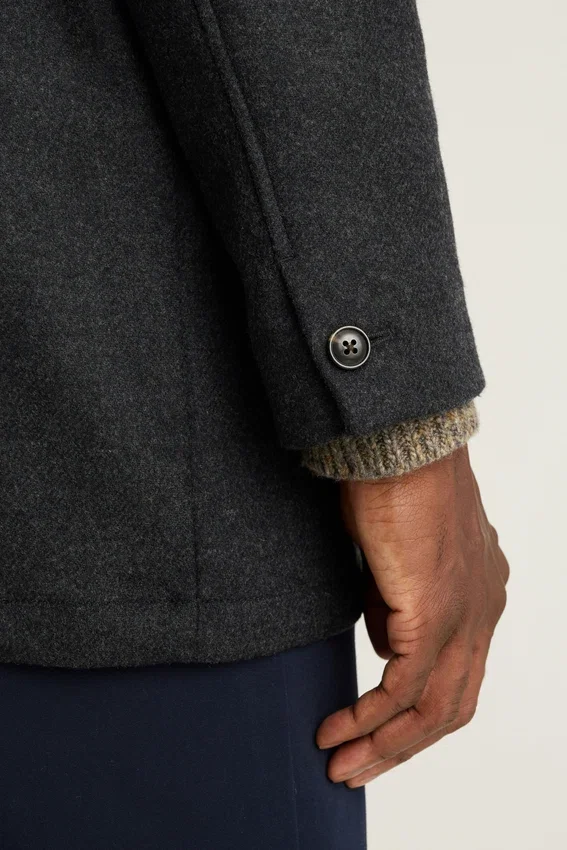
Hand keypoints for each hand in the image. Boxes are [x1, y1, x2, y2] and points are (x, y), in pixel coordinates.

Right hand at [316, 445, 508, 785]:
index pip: (459, 670)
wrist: (399, 447)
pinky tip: (340, 730)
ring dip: (384, 745)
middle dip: (403, 746)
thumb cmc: (392, 483)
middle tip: (359, 768)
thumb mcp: (395, 556)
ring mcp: (466, 617)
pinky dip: (371, 717)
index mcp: (481, 591)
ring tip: (342, 764)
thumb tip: (381, 642)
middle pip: (453, 704)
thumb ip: (394, 602)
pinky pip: (405, 689)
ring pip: (434, 708)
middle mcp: (483, 610)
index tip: (379, 731)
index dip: (419, 710)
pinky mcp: (434, 617)